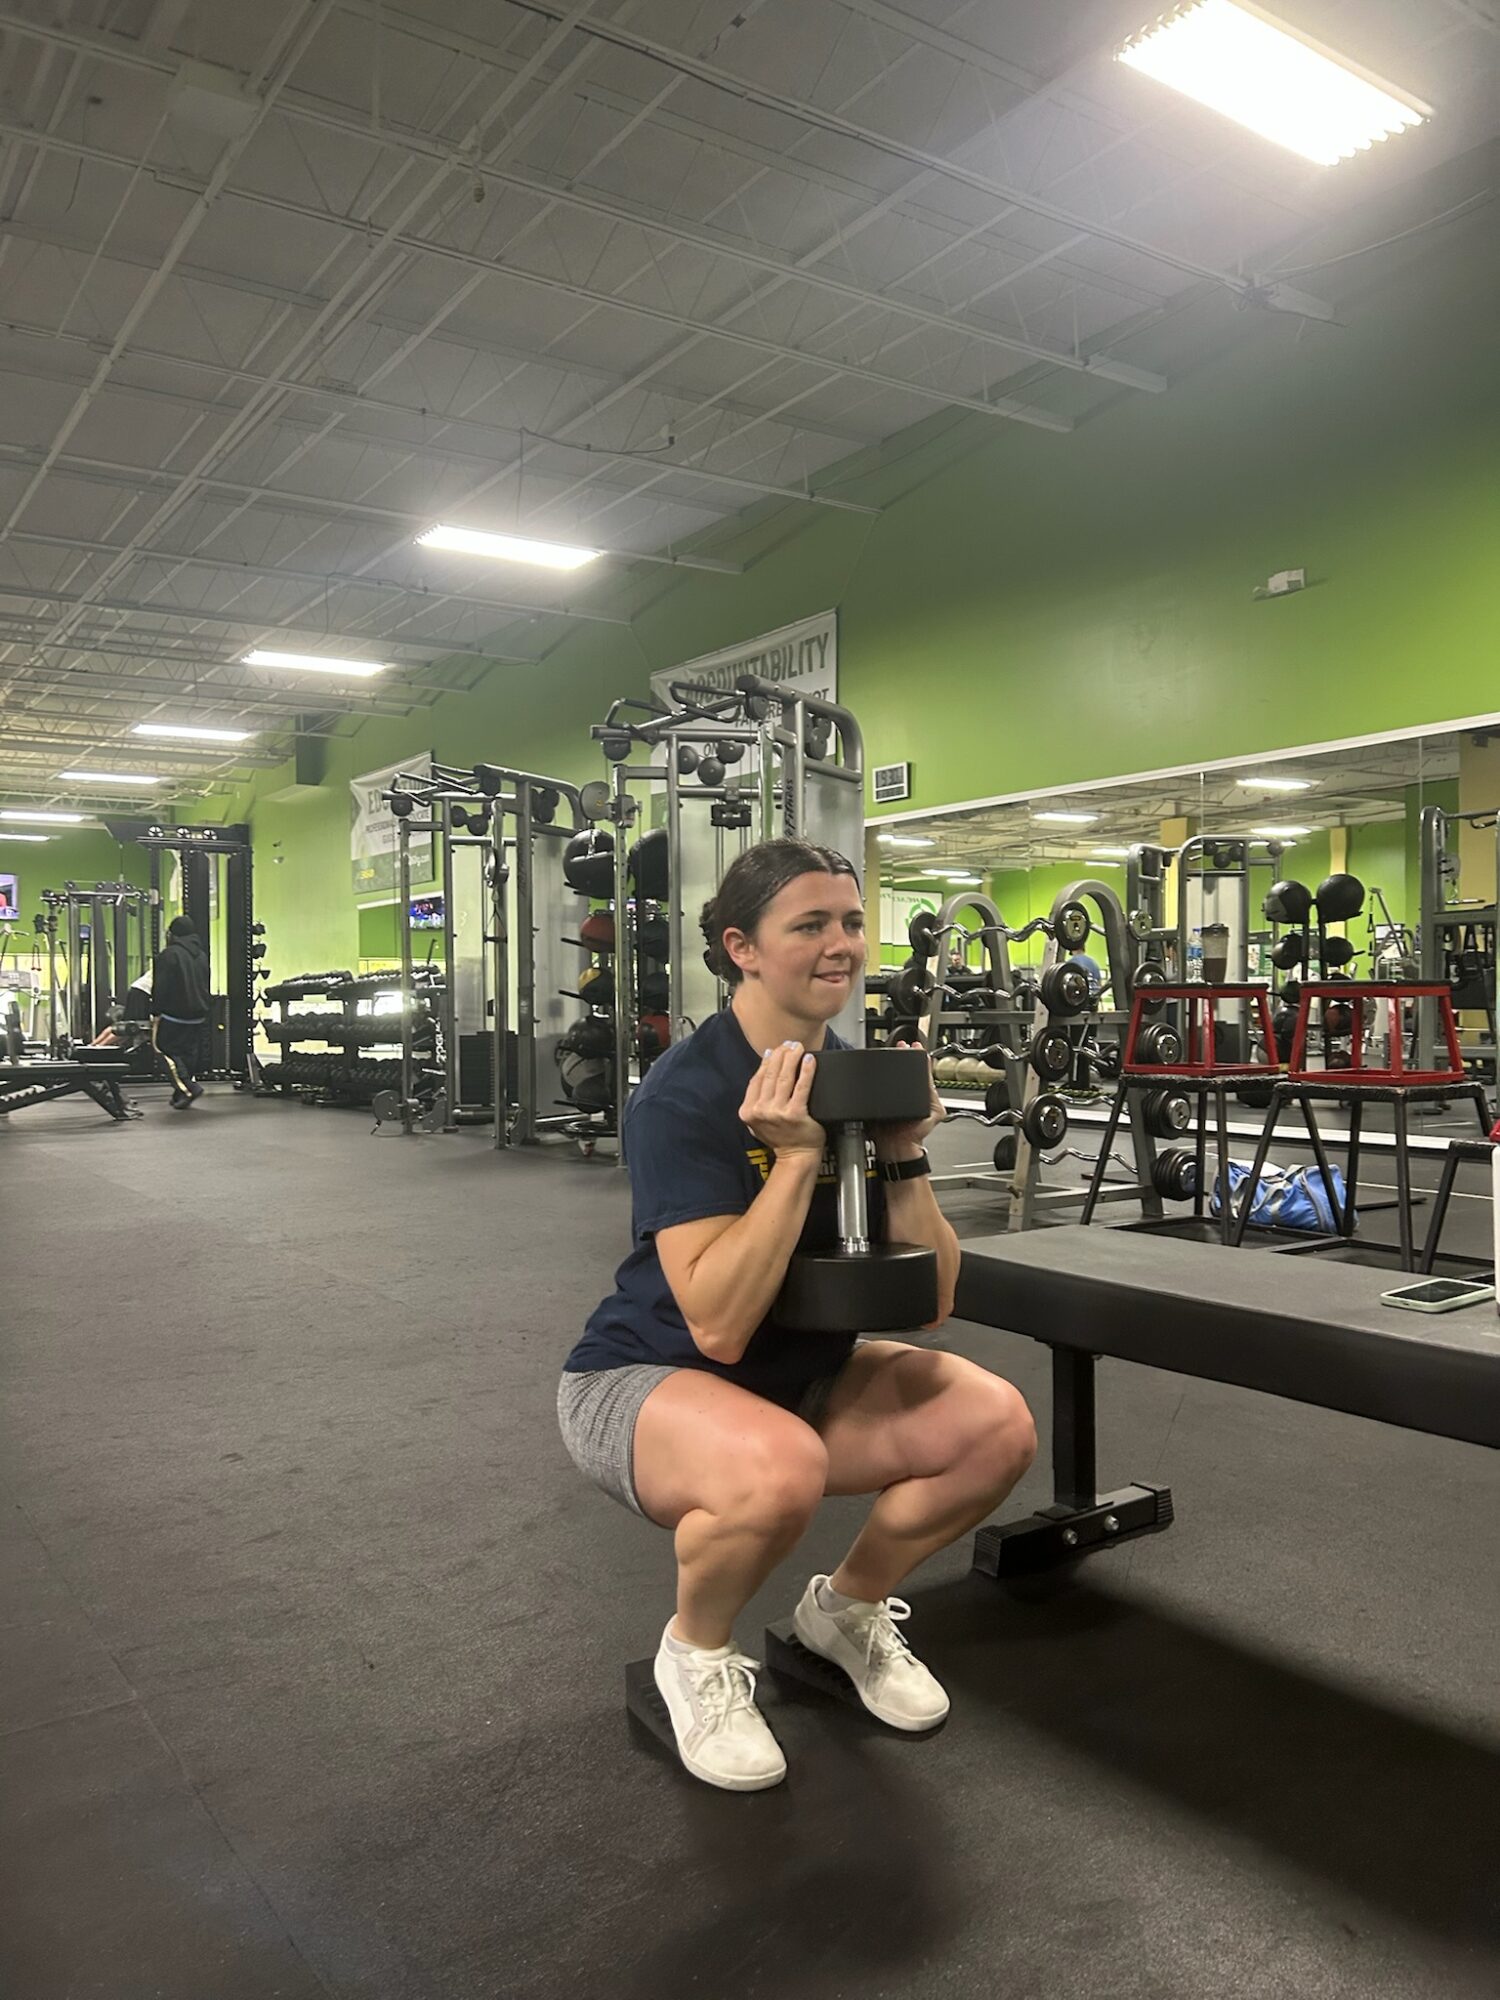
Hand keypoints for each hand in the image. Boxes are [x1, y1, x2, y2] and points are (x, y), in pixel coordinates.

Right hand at [739, 1042, 825, 1157]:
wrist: (796, 1156)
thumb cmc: (781, 1137)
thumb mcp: (758, 1119)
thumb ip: (757, 1097)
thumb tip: (766, 1066)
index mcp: (748, 1110)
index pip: (757, 1078)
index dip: (766, 1061)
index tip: (775, 1050)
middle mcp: (760, 1110)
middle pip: (770, 1074)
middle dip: (780, 1055)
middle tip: (789, 1045)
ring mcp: (777, 1112)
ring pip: (784, 1077)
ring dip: (792, 1058)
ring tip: (798, 1047)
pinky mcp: (795, 1113)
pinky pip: (801, 1087)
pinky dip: (806, 1071)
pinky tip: (809, 1060)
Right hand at [871, 1048, 944, 1160]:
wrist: (895, 1147)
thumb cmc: (914, 1134)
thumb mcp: (935, 1115)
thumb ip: (936, 1100)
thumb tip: (932, 1084)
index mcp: (922, 1092)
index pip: (921, 1069)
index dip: (919, 1056)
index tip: (915, 1047)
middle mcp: (907, 1091)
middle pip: (905, 1068)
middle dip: (903, 1054)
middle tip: (901, 1045)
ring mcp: (892, 1094)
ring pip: (892, 1074)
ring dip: (890, 1062)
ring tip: (891, 1050)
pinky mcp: (878, 1098)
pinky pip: (878, 1084)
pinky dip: (877, 1076)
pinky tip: (878, 1068)